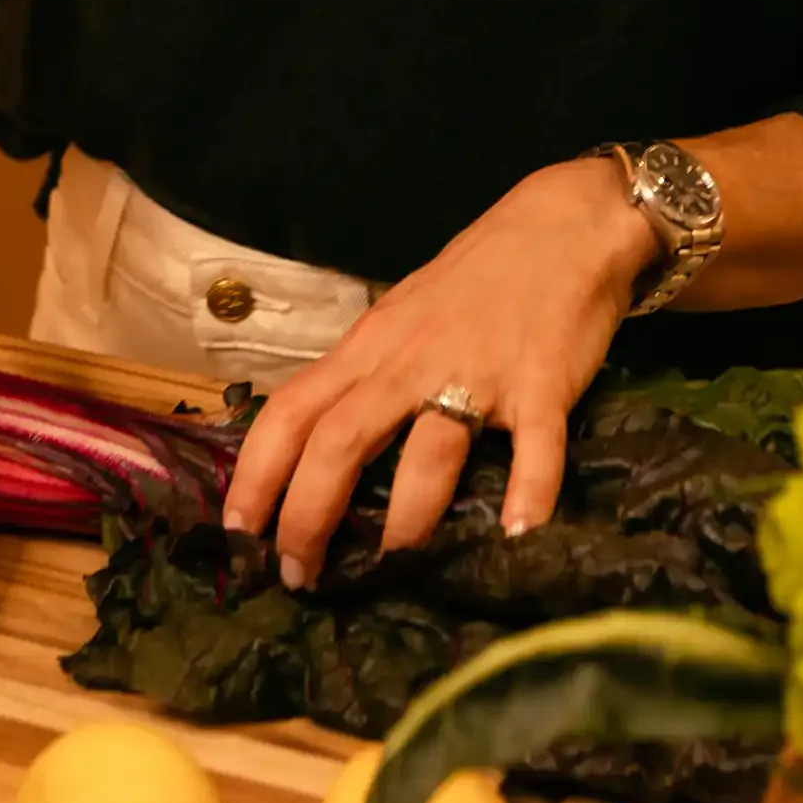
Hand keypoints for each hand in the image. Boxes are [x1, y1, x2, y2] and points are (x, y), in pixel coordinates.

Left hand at [220, 158, 655, 585]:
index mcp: (372, 344)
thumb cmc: (478, 276)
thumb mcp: (403, 314)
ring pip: (428, 453)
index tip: (237, 532)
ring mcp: (479, 373)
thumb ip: (368, 372)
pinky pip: (535, 450)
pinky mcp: (542, 384)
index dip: (256, 473)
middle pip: (341, 440)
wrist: (565, 225)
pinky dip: (528, 495)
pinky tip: (519, 537)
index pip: (292, 409)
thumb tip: (320, 446)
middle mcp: (412, 360)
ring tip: (392, 573)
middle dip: (309, 516)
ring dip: (406, 521)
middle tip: (299, 576)